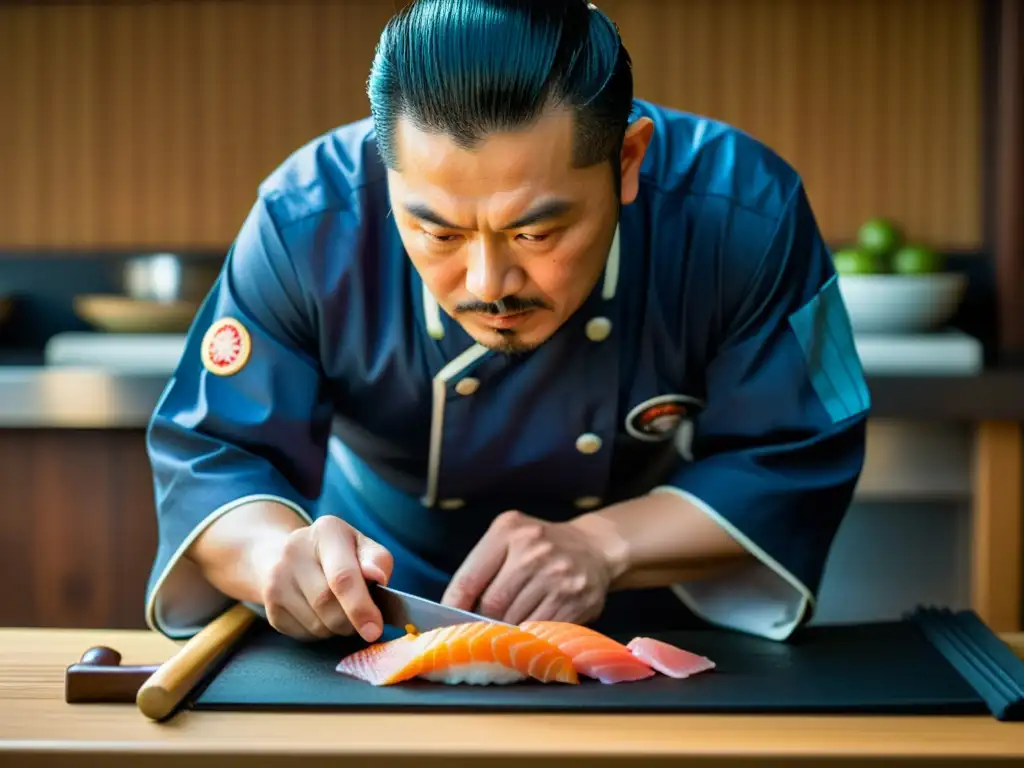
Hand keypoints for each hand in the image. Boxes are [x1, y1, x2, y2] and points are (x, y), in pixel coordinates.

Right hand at [255, 515, 393, 642]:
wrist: (286, 556)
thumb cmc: (338, 554)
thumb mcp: (362, 547)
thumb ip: (377, 560)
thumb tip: (377, 576)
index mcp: (326, 531)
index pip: (342, 575)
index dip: (360, 606)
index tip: (374, 630)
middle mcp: (295, 551)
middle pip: (328, 604)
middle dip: (351, 621)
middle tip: (363, 621)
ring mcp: (276, 579)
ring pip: (316, 624)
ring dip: (337, 629)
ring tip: (340, 612)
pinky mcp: (270, 606)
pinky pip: (303, 634)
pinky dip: (320, 634)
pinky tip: (320, 615)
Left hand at [440, 510, 618, 624]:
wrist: (595, 547)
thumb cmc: (540, 546)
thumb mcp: (509, 538)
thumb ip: (483, 566)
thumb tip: (454, 610)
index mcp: (509, 531)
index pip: (469, 578)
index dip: (453, 606)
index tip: (445, 622)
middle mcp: (534, 551)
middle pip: (493, 604)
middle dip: (482, 623)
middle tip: (478, 632)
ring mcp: (558, 576)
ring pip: (516, 621)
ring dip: (505, 633)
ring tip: (504, 634)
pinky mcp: (576, 600)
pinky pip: (541, 630)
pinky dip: (530, 638)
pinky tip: (528, 635)